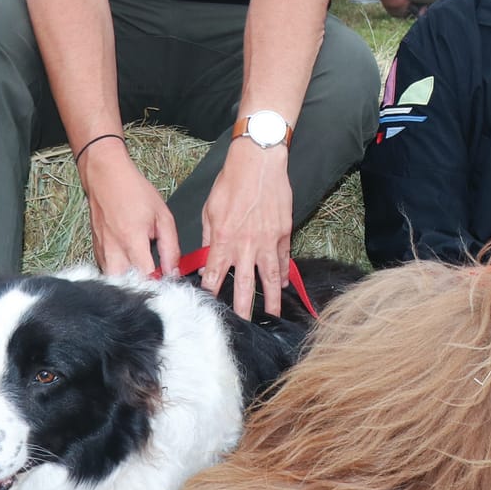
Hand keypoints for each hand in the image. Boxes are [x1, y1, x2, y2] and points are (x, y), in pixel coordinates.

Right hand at [78, 141, 179, 277]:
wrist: (105, 176)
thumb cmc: (133, 191)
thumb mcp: (162, 216)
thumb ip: (170, 247)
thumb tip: (174, 271)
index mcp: (132, 241)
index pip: (145, 278)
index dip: (159, 285)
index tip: (167, 283)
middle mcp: (113, 250)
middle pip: (126, 285)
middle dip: (142, 287)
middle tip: (154, 279)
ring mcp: (101, 251)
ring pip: (114, 280)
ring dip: (129, 281)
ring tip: (142, 270)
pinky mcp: (96, 250)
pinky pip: (106, 271)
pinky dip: (119, 272)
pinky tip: (129, 263)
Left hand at [198, 139, 292, 318]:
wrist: (258, 162)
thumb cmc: (231, 182)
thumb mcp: (210, 210)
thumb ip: (209, 238)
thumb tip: (207, 259)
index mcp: (223, 240)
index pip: (215, 275)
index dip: (211, 292)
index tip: (209, 306)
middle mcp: (246, 245)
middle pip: (243, 285)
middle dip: (242, 308)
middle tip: (242, 326)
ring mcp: (267, 241)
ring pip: (269, 278)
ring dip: (270, 299)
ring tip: (271, 316)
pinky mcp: (284, 233)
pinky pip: (283, 259)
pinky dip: (283, 273)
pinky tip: (282, 285)